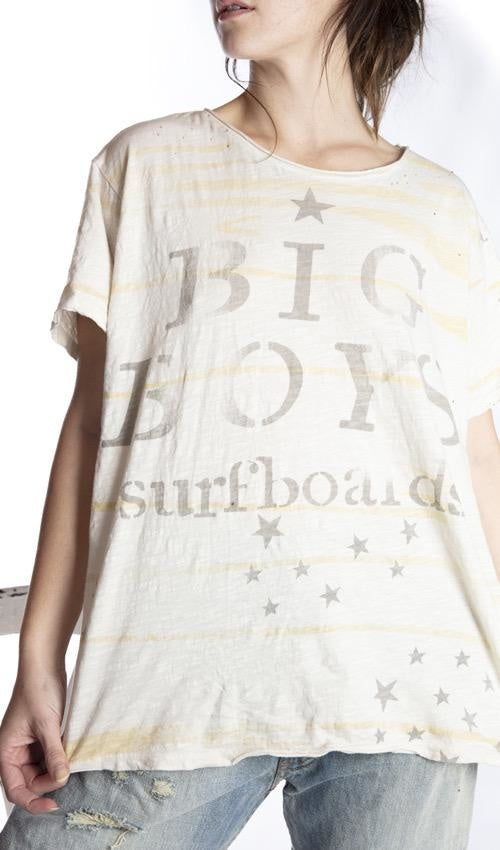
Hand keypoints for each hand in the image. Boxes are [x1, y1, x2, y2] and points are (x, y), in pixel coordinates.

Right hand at [0, 668, 70, 813]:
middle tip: (68, 773)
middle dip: (49, 782)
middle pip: (31, 782)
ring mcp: (29, 745)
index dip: (33, 801)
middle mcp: (15, 752)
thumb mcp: (47, 725)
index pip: (16, 789)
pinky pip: (50, 757)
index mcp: (6, 751)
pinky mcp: (42, 737)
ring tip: (70, 761)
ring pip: (43, 771)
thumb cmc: (38, 690)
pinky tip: (71, 754)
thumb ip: (54, 754)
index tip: (54, 805)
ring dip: (56, 770)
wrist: (46, 665)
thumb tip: (62, 780)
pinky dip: (60, 759)